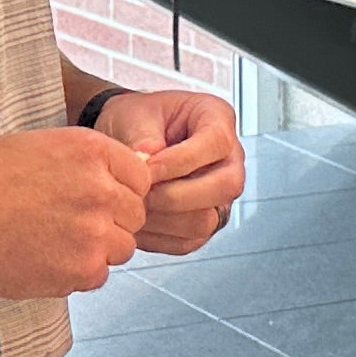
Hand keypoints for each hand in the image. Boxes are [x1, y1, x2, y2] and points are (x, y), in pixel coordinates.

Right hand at [0, 128, 151, 296]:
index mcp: (90, 150)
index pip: (140, 176)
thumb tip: (123, 176)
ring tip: (54, 241)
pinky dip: (76, 272)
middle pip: (136, 214)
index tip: (102, 199)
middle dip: (112, 221)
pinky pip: (97, 275)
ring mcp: (93, 232)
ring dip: (98, 248)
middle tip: (72, 224)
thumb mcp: (39, 146)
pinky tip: (43, 258)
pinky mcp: (81, 269)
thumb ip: (87, 160)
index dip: (121, 190)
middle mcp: (99, 189)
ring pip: (122, 248)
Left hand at [93, 88, 243, 255]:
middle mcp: (228, 160)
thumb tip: (146, 159)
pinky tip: (136, 220)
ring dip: (164, 219)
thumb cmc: (138, 121)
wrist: (127, 139)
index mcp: (217, 119)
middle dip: (176, 196)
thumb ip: (142, 135)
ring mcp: (220, 196)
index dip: (181, 160)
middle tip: (140, 193)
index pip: (216, 142)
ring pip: (207, 220)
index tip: (147, 168)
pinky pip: (188, 241)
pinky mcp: (204, 223)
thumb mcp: (136, 115)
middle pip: (225, 186)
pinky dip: (157, 236)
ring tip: (134, 206)